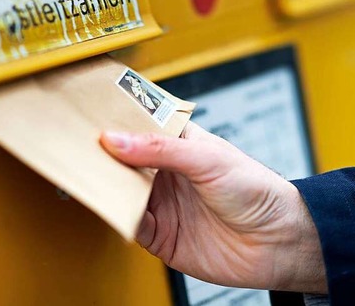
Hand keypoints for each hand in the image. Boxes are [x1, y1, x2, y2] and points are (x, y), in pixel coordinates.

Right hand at [100, 123, 326, 292]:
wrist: (279, 242)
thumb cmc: (257, 190)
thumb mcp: (208, 158)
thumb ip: (161, 150)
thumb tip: (116, 139)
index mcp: (180, 144)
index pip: (140, 127)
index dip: (116, 121)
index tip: (88, 114)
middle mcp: (168, 172)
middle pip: (124, 160)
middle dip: (102, 154)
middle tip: (75, 145)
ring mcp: (163, 203)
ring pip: (122, 191)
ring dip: (105, 185)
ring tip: (83, 173)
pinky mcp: (161, 236)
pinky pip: (130, 224)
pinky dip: (117, 216)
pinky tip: (110, 205)